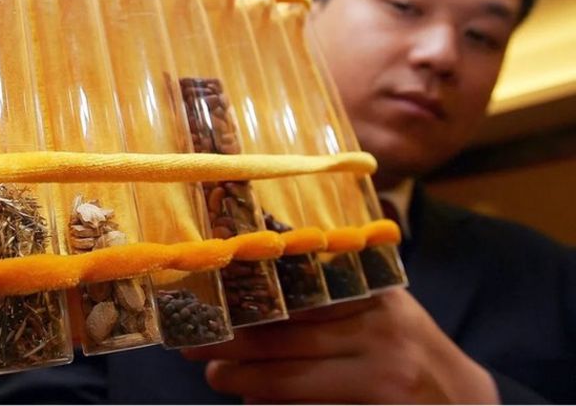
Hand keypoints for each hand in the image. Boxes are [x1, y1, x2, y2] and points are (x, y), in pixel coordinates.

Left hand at [184, 288, 498, 403]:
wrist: (468, 402)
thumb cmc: (411, 347)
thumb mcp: (384, 307)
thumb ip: (337, 287)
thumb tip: (261, 271)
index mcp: (375, 298)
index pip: (297, 295)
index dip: (247, 300)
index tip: (210, 301)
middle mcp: (379, 336)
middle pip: (284, 340)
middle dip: (231, 346)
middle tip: (195, 348)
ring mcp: (381, 381)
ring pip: (291, 382)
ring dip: (244, 381)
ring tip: (215, 377)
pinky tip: (252, 403)